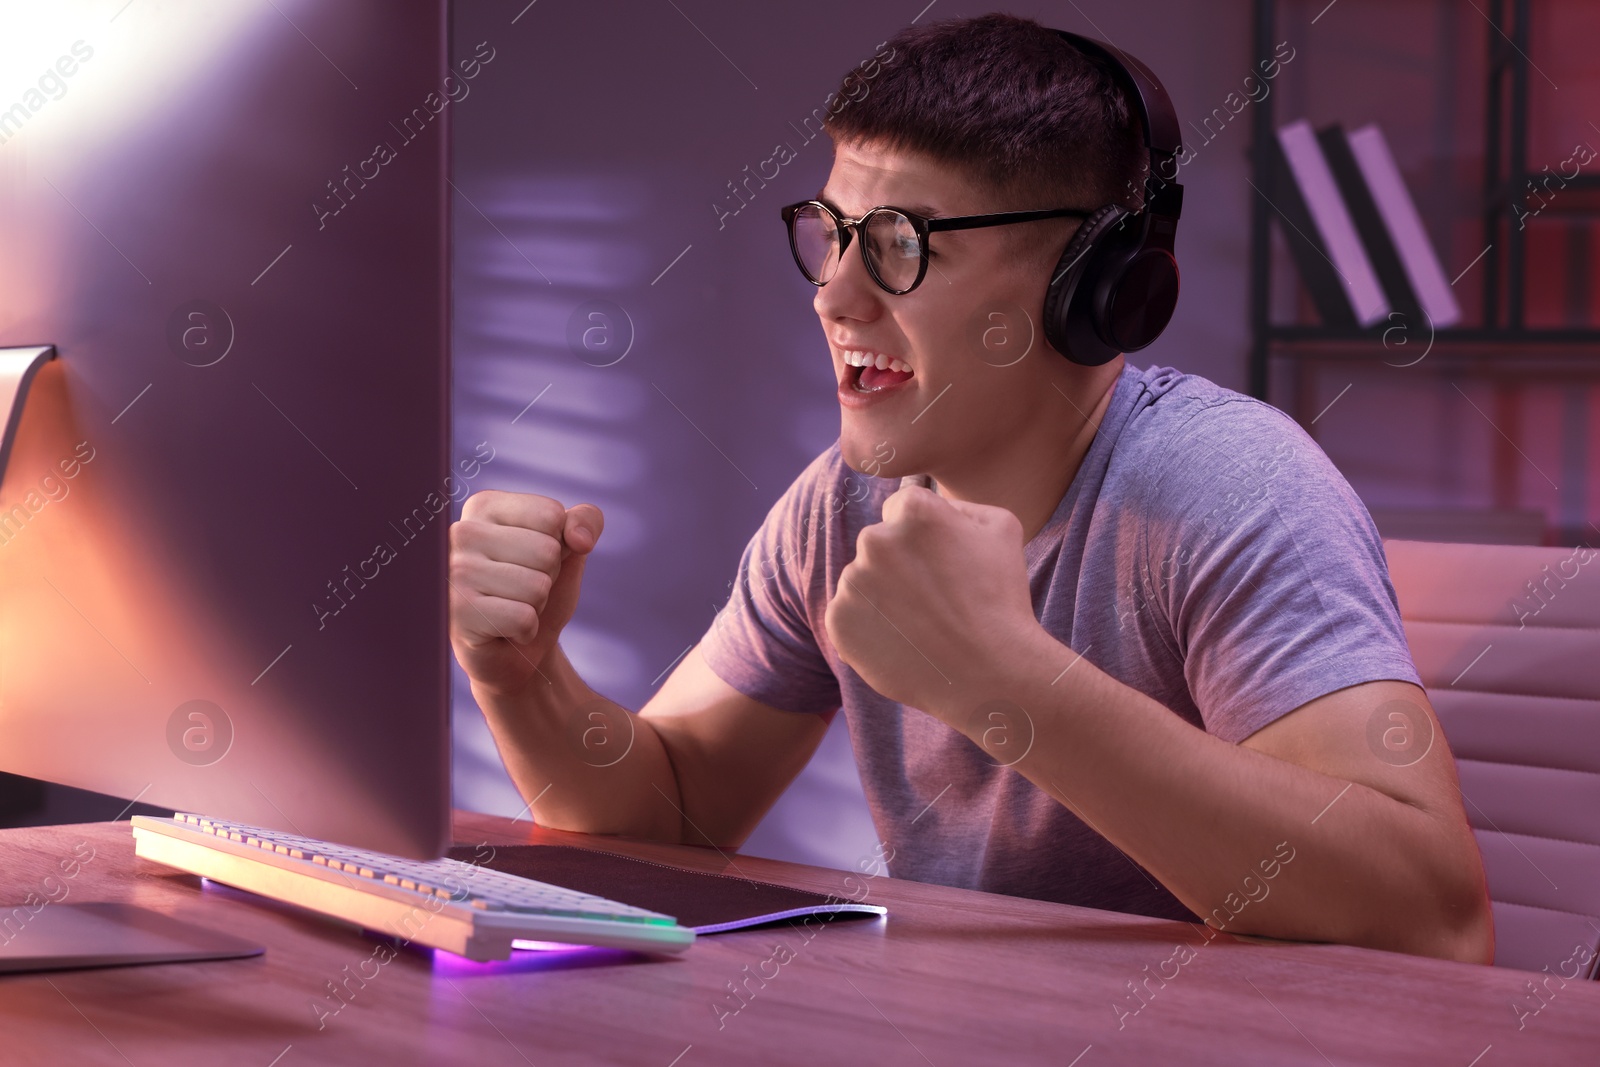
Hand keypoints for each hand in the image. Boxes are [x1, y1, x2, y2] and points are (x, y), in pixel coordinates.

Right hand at [448, 490, 603, 698]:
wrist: (517, 649)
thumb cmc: (537, 590)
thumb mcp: (571, 549)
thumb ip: (586, 521)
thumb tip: (580, 539)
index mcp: (484, 506)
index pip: (552, 515)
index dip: (559, 545)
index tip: (532, 560)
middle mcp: (460, 533)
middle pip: (547, 551)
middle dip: (548, 578)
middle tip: (521, 590)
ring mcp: (453, 574)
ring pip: (537, 586)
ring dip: (536, 605)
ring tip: (511, 607)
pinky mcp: (457, 614)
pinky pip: (523, 618)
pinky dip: (526, 630)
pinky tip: (503, 630)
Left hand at [823, 484, 1042, 717]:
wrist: (990, 673)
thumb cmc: (1001, 599)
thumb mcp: (1002, 528)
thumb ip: (960, 505)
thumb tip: (933, 506)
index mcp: (913, 512)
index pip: (902, 508)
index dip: (923, 536)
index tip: (941, 562)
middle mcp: (875, 540)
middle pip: (879, 544)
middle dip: (900, 564)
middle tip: (934, 598)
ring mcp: (853, 583)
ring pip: (863, 580)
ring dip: (884, 596)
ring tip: (922, 624)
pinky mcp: (839, 622)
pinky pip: (849, 615)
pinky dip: (869, 628)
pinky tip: (904, 642)